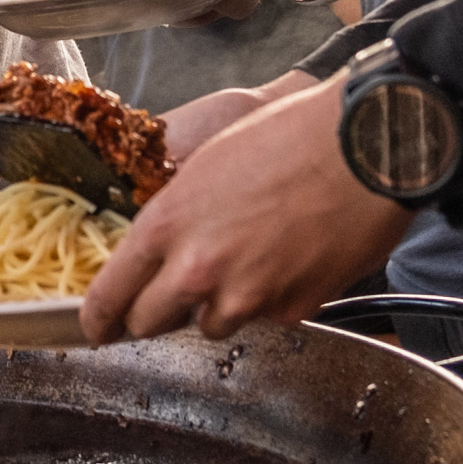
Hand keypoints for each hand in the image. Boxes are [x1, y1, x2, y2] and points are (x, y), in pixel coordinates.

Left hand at [83, 76, 409, 341]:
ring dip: (219, 306)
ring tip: (250, 258)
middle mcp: (199, 270)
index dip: (98, 318)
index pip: (109, 295)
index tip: (96, 327)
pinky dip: (271, 300)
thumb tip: (164, 249)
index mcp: (167, 225)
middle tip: (167, 300)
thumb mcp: (207, 165)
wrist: (367, 144)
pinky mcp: (292, 310)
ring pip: (212, 326)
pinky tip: (290, 258)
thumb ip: (177, 216)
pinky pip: (267, 319)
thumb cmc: (292, 136)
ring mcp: (247, 297)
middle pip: (150, 324)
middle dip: (153, 315)